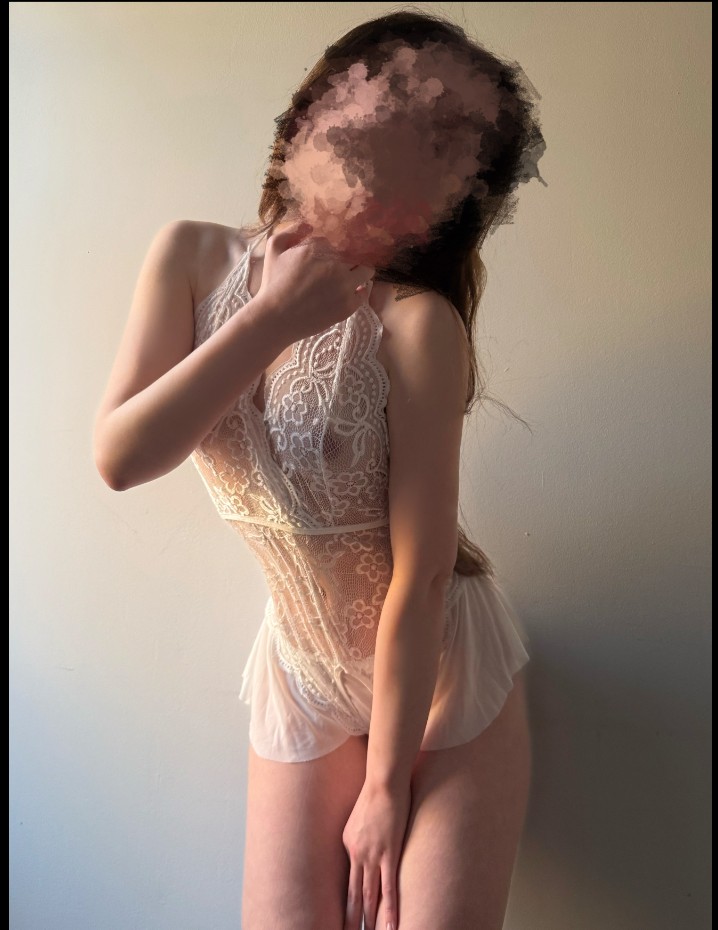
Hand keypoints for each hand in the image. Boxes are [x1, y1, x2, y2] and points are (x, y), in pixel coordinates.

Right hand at [257, 221, 374, 342]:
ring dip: (359, 270)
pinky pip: (364, 292)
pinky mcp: (348, 305)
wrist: (275, 319)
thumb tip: (308, 225)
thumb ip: (290, 231)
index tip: (329, 256)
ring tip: (350, 277)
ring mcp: (344, 286)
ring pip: (365, 270)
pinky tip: (349, 292)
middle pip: (354, 254)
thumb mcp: (274, 249)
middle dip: (349, 257)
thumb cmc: (272, 284)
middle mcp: (335, 266)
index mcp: (318, 250)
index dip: (333, 248)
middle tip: (342, 266)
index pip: (336, 241)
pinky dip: (359, 290)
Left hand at [342, 779, 410, 929]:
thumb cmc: (376, 793)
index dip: (347, 902)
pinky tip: (390, 927)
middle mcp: (356, 854)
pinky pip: (389, 889)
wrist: (384, 781)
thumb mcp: (360, 816)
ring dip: (368, 921)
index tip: (344, 920)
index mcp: (348, 844)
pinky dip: (389, 911)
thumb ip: (361, 833)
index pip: (348, 880)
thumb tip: (367, 844)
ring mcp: (372, 856)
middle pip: (353, 895)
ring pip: (368, 897)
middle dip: (351, 919)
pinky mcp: (389, 854)